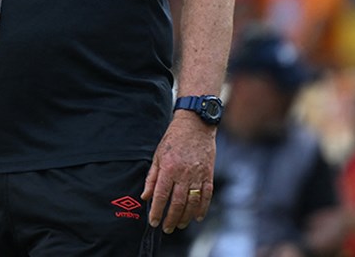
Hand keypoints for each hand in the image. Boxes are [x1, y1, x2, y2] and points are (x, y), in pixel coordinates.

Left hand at [141, 113, 215, 232]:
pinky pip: (206, 196)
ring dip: (185, 217)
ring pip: (192, 203)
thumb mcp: (158, 155)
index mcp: (168, 168)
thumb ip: (152, 177)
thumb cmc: (173, 139)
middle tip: (166, 228)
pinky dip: (202, 208)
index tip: (153, 221)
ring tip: (179, 224)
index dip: (157, 211)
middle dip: (170, 218)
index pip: (161, 195)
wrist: (195, 125)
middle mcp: (183, 174)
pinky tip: (197, 217)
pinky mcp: (208, 175)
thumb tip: (145, 196)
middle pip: (177, 203)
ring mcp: (198, 175)